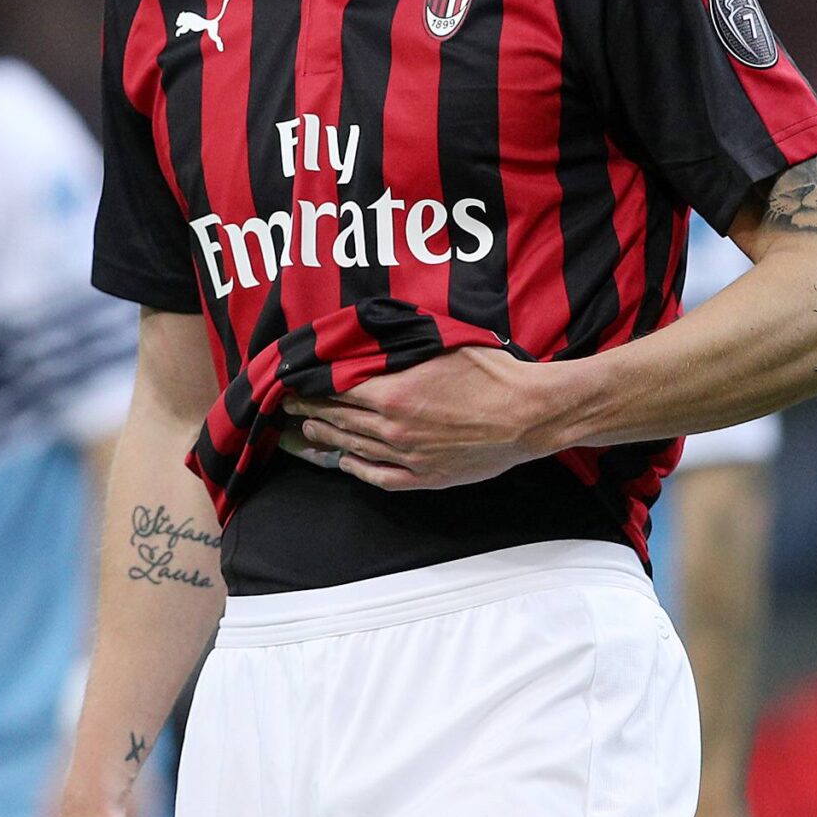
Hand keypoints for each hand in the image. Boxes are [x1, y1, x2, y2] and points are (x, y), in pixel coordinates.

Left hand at [281, 347, 566, 490]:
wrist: (528, 414)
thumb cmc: (491, 373)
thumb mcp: (441, 345)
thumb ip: (401, 345)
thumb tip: (371, 339)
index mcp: (393, 392)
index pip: (336, 389)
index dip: (311, 386)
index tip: (292, 382)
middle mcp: (393, 427)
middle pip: (338, 419)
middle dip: (309, 412)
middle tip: (288, 407)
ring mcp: (408, 456)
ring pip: (353, 448)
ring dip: (324, 440)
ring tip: (304, 433)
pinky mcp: (425, 477)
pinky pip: (380, 477)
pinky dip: (357, 469)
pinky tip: (343, 463)